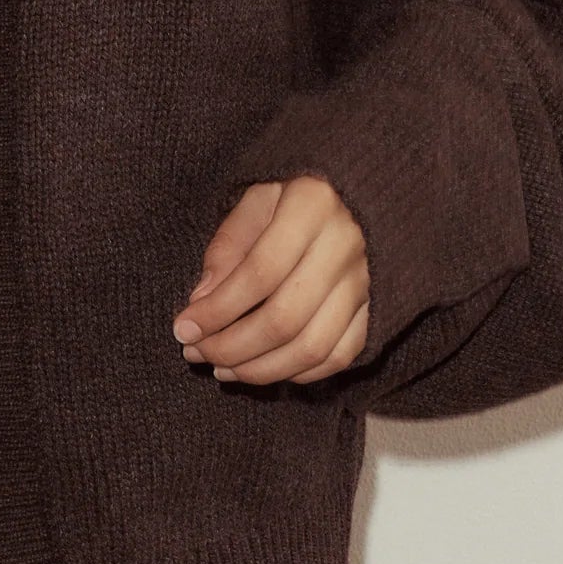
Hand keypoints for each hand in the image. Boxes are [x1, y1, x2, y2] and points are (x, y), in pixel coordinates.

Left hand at [172, 176, 372, 383]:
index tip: (183, 328)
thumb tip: (201, 301)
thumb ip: (228, 246)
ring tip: (223, 369)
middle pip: (285, 319)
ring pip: (313, 347)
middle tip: (197, 354)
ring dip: (260, 369)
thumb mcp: (256, 199)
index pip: (259, 273)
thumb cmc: (295, 193)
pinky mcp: (379, 307)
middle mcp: (347, 246)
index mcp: (313, 206)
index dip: (218, 310)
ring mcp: (369, 280)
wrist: (359, 190)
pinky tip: (265, 368)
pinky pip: (341, 356)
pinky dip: (300, 373)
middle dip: (232, 347)